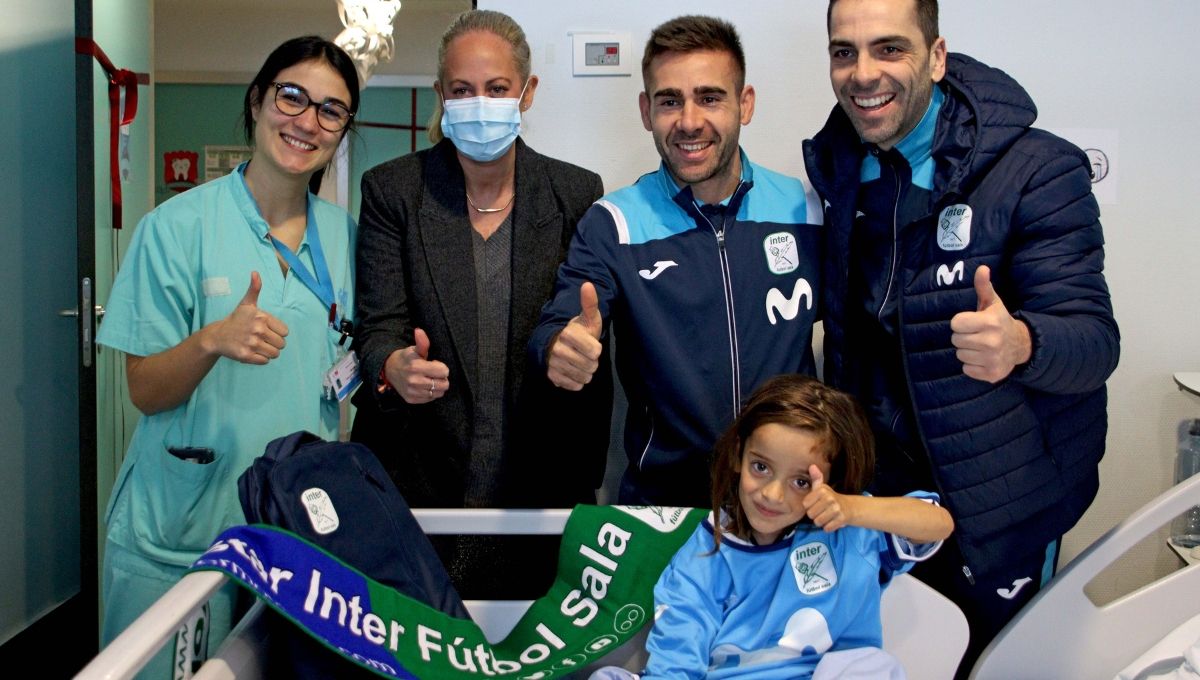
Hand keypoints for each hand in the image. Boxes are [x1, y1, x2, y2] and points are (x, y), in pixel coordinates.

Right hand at [205, 272, 288, 363]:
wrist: (217, 336)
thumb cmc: (236, 320)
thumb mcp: (246, 304)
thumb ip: (254, 289)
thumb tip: (255, 273)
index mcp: (261, 317)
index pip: (285, 332)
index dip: (278, 332)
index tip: (268, 330)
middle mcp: (257, 330)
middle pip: (281, 344)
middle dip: (275, 343)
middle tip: (263, 340)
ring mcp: (251, 344)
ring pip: (275, 354)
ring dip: (269, 352)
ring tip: (259, 346)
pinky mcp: (246, 356)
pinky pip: (265, 361)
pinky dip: (261, 359)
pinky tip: (252, 352)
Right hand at [384, 327, 449, 403]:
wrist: (389, 370)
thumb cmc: (406, 359)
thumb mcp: (414, 349)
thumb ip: (421, 342)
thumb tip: (419, 331)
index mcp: (416, 367)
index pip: (444, 371)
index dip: (441, 367)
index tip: (433, 364)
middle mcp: (415, 382)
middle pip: (444, 384)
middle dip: (441, 378)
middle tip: (433, 373)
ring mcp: (413, 392)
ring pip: (439, 393)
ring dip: (437, 386)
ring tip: (429, 379)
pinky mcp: (412, 400)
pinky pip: (430, 399)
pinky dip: (430, 393)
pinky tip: (424, 385)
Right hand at [546, 282, 603, 390]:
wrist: (557, 344)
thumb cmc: (578, 331)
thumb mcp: (587, 318)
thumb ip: (589, 303)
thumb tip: (588, 284)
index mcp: (568, 334)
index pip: (595, 351)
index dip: (596, 349)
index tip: (589, 343)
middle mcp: (558, 349)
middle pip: (591, 366)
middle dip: (592, 362)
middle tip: (585, 354)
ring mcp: (554, 364)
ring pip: (584, 377)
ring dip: (586, 372)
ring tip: (580, 362)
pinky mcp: (553, 377)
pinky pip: (575, 386)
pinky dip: (577, 381)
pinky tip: (573, 371)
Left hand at [802, 465, 851, 531]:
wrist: (850, 507)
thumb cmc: (831, 498)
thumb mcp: (822, 488)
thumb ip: (816, 478)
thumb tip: (812, 466)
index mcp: (822, 490)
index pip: (805, 505)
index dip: (810, 506)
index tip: (817, 504)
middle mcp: (829, 498)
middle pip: (810, 515)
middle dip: (815, 515)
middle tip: (823, 511)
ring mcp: (836, 509)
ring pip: (818, 522)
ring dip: (821, 522)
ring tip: (827, 516)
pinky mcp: (841, 519)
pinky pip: (826, 528)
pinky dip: (828, 527)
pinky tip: (832, 521)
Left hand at [950, 265, 1031, 382]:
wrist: (1020, 345)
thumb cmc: (999, 321)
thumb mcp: (992, 303)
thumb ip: (983, 286)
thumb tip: (982, 268)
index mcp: (990, 322)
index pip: (955, 323)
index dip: (961, 322)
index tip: (972, 322)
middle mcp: (992, 341)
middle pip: (955, 340)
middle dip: (963, 336)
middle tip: (977, 334)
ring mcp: (992, 359)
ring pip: (960, 355)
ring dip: (967, 351)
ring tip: (980, 346)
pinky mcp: (992, 374)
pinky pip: (966, 369)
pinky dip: (972, 365)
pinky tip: (983, 357)